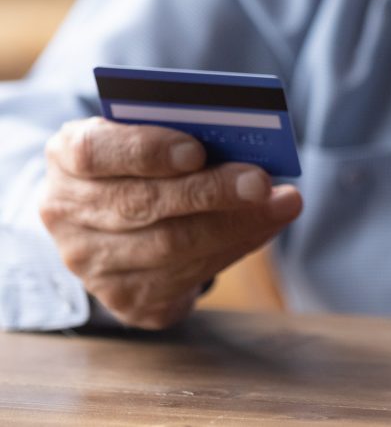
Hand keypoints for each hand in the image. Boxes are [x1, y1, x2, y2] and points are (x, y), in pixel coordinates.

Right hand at [39, 117, 301, 328]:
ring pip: (171, 247)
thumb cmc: (140, 162)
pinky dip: (235, 247)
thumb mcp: (143, 134)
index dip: (146, 151)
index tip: (196, 150)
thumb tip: (239, 139)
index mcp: (66, 158)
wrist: (112, 221)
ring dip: (237, 224)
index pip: (94, 152)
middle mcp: (67, 214)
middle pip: (143, 204)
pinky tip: (266, 226)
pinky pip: (188, 277)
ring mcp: (92, 264)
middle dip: (211, 192)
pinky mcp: (126, 299)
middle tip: (261, 181)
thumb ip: (176, 132)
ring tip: (283, 203)